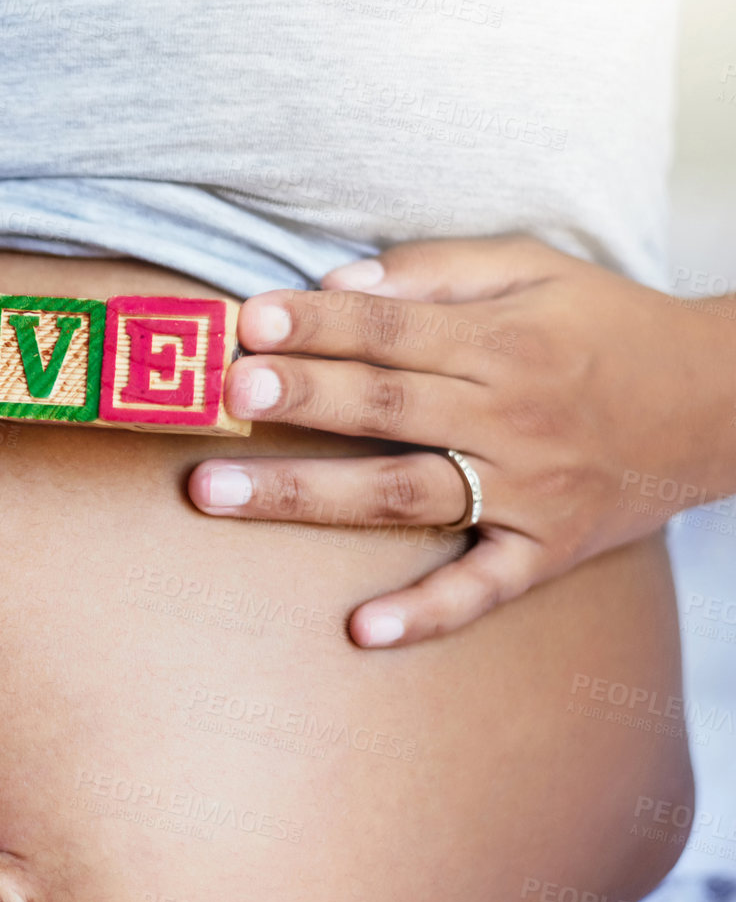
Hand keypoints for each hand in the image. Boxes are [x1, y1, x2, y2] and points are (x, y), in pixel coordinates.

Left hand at [186, 236, 735, 647]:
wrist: (727, 401)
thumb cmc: (606, 325)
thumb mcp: (535, 270)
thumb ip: (433, 273)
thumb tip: (335, 284)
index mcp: (504, 342)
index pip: (391, 332)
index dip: (317, 325)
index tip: (246, 321)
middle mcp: (510, 418)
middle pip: (385, 408)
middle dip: (301, 398)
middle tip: (224, 394)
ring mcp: (527, 491)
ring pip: (401, 493)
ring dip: (306, 493)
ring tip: (216, 491)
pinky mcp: (546, 550)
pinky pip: (482, 589)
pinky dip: (425, 613)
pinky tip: (360, 631)